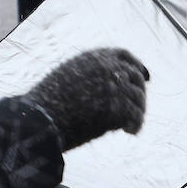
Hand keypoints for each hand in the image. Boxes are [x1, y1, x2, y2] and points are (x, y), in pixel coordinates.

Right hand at [23, 48, 148, 151]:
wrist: (41, 119)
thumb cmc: (46, 104)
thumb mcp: (64, 78)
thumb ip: (86, 76)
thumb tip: (102, 88)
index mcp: (93, 57)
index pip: (123, 55)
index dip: (137, 65)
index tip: (145, 76)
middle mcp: (107, 68)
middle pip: (135, 77)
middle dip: (140, 92)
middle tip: (139, 107)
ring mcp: (114, 87)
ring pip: (138, 97)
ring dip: (138, 111)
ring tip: (133, 124)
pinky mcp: (117, 107)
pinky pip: (135, 115)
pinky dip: (135, 124)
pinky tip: (131, 131)